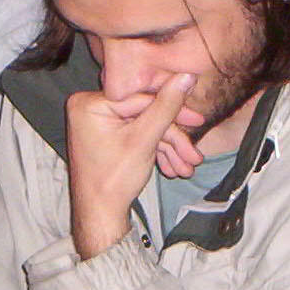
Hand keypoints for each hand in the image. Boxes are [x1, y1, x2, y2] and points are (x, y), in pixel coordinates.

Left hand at [66, 72, 204, 257]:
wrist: (100, 214)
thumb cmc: (114, 178)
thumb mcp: (144, 139)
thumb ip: (166, 106)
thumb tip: (187, 76)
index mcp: (90, 103)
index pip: (141, 98)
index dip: (174, 110)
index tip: (199, 119)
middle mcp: (90, 108)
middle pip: (145, 113)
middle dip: (173, 137)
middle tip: (195, 155)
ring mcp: (98, 123)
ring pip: (144, 127)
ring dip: (169, 148)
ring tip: (188, 168)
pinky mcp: (107, 136)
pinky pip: (136, 136)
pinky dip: (156, 150)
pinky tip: (175, 167)